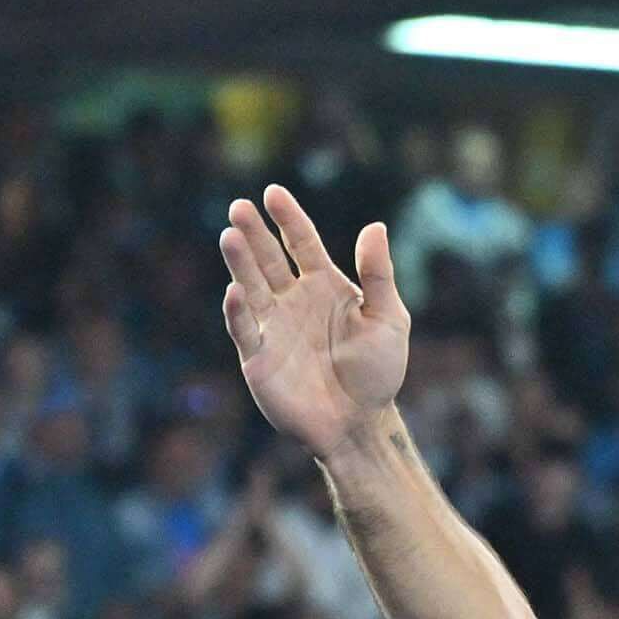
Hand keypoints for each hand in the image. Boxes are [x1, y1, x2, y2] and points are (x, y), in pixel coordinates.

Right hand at [218, 184, 409, 459]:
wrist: (360, 424)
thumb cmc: (377, 373)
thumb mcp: (389, 320)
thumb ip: (379, 275)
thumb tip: (376, 226)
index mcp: (324, 286)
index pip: (301, 243)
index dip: (288, 218)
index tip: (273, 193)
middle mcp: (293, 300)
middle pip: (269, 258)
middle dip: (254, 232)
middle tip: (239, 206)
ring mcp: (273, 327)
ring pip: (251, 286)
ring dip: (240, 262)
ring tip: (230, 235)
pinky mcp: (258, 357)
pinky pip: (244, 329)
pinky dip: (238, 311)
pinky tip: (235, 290)